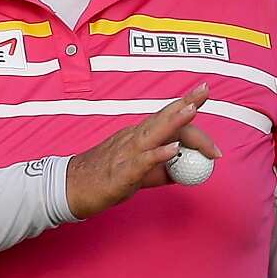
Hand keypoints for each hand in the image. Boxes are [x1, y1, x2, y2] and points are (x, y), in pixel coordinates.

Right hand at [65, 82, 221, 218]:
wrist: (72, 187)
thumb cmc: (105, 178)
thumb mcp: (140, 172)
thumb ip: (162, 168)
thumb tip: (186, 168)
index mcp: (139, 135)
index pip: (167, 118)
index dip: (187, 108)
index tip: (203, 95)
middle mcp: (135, 137)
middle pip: (164, 117)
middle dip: (186, 103)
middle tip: (204, 90)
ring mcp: (128, 152)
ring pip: (154, 132)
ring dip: (175, 121)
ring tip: (192, 109)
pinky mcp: (123, 170)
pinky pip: (143, 160)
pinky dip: (160, 154)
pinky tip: (174, 149)